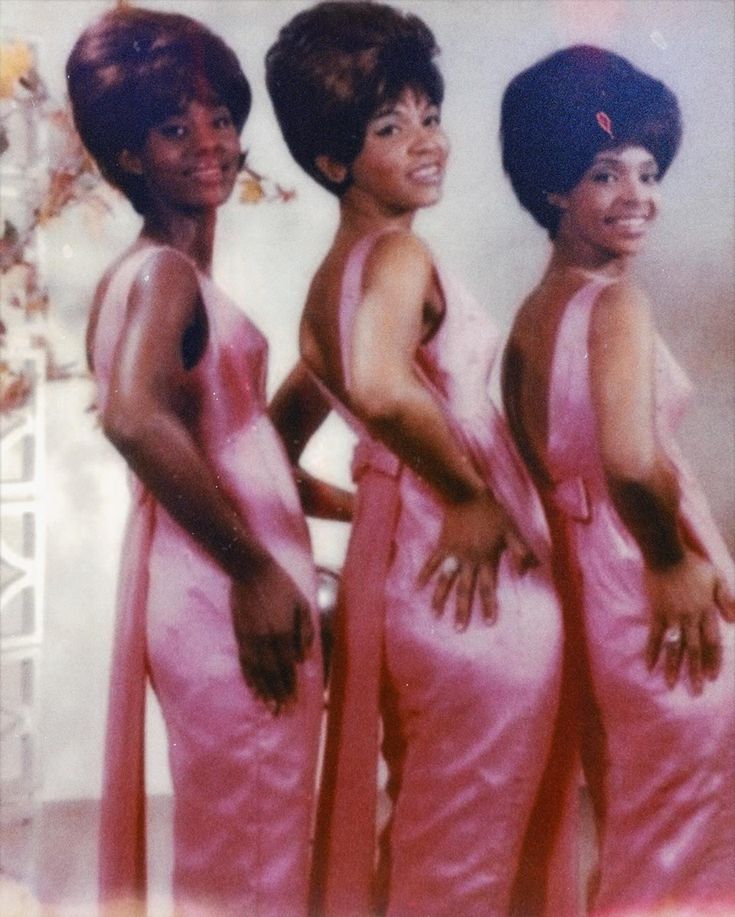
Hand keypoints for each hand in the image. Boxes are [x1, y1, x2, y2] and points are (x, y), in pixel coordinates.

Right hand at [230, 558, 314, 712]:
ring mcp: (251, 639)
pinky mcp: (240, 636)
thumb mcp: (302, 604)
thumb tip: (303, 659)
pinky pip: (245, 663)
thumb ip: (305, 631)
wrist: (251, 570)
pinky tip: (253, 690)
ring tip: (269, 709)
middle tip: (283, 714)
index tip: (295, 703)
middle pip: (273, 675)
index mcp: (283, 633)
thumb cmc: (281, 585)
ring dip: (264, 693)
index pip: (288, 667)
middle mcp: (267, 640)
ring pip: (258, 672)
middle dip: (279, 696)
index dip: (291, 687)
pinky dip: (249, 678)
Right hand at [418, 490, 535, 629]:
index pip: (488, 588)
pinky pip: (431, 563)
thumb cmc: (492, 513)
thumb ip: (520, 550)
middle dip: (462, 610)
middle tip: (458, 629)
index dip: (489, 605)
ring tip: (435, 614)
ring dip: (440, 598)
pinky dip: (424, 575)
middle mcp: (468, 560)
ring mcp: (452, 554)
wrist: (467, 495)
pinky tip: (417, 588)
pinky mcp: (441, 546)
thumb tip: (529, 569)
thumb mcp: (512, 530)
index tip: (488, 623)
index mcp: (486, 559)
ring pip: (445, 581)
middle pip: (465, 590)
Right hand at [645, 549, 734, 691]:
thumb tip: (733, 620)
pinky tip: (649, 666)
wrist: (665, 553)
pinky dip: (652, 651)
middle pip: (695, 649)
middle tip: (696, 692)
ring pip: (675, 646)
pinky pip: (655, 635)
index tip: (713, 678)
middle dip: (695, 672)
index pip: (712, 641)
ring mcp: (672, 615)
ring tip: (671, 685)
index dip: (713, 660)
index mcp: (706, 610)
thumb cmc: (691, 563)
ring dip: (673, 667)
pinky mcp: (656, 612)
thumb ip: (726, 598)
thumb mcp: (716, 577)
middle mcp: (690, 617)